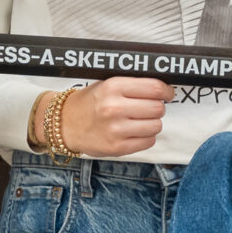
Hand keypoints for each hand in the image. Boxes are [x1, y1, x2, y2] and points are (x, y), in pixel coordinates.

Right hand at [51, 77, 174, 159]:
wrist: (64, 124)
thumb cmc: (89, 103)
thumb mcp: (107, 84)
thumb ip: (133, 85)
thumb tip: (162, 90)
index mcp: (113, 87)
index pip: (155, 88)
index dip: (166, 92)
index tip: (167, 94)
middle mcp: (114, 108)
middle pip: (158, 108)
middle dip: (157, 108)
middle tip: (149, 108)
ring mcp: (116, 130)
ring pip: (156, 126)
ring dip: (152, 123)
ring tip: (139, 121)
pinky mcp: (117, 148)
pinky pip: (148, 142)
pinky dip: (146, 137)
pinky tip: (134, 132)